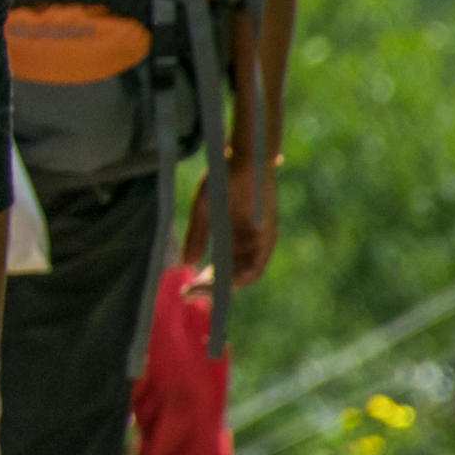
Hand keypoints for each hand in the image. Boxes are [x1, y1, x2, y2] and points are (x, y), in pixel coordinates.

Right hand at [184, 154, 278, 288]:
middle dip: (211, 288)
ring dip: (225, 287)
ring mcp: (259, 241)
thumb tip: (186, 265)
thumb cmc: (223, 180)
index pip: (222, 269)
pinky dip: (243, 277)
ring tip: (203, 291)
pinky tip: (225, 283)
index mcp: (232, 238)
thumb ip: (196, 238)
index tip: (187, 291)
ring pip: (245, 275)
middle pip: (232, 276)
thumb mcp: (203, 212)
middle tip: (190, 294)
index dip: (206, 283)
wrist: (244, 159)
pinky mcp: (268, 236)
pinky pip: (257, 265)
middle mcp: (247, 243)